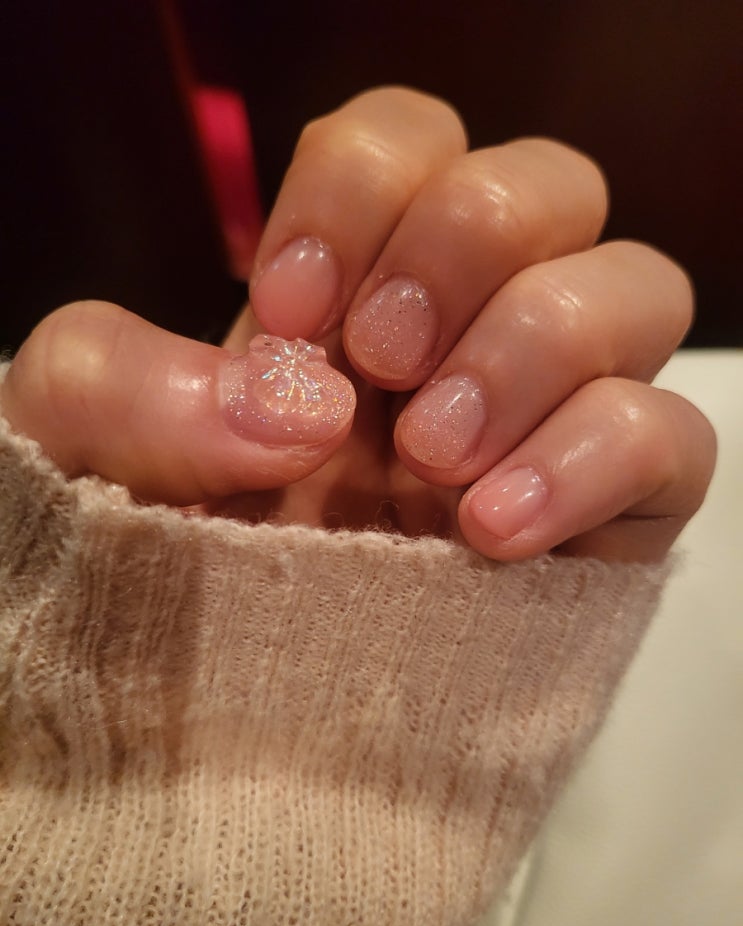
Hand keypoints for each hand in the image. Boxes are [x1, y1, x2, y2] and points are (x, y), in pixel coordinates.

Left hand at [1, 88, 714, 561]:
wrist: (216, 738)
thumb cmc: (145, 581)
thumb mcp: (71, 460)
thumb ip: (118, 382)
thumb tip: (302, 401)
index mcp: (344, 296)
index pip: (409, 141)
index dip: (359, 195)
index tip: (289, 315)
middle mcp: (459, 338)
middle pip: (547, 186)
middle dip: (465, 253)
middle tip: (383, 372)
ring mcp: (542, 423)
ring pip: (637, 289)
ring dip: (535, 349)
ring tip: (436, 462)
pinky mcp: (605, 520)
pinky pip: (674, 440)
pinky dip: (598, 459)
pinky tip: (493, 530)